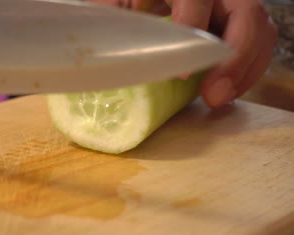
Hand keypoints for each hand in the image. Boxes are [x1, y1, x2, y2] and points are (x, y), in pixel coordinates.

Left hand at [89, 0, 277, 108]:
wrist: (148, 1)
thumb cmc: (133, 0)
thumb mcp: (118, 2)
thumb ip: (112, 13)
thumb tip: (102, 49)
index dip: (194, 29)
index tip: (182, 72)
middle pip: (246, 13)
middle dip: (234, 58)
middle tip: (213, 94)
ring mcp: (232, 6)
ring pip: (260, 30)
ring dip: (244, 70)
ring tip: (218, 99)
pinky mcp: (239, 24)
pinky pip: (258, 45)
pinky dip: (246, 71)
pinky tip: (225, 91)